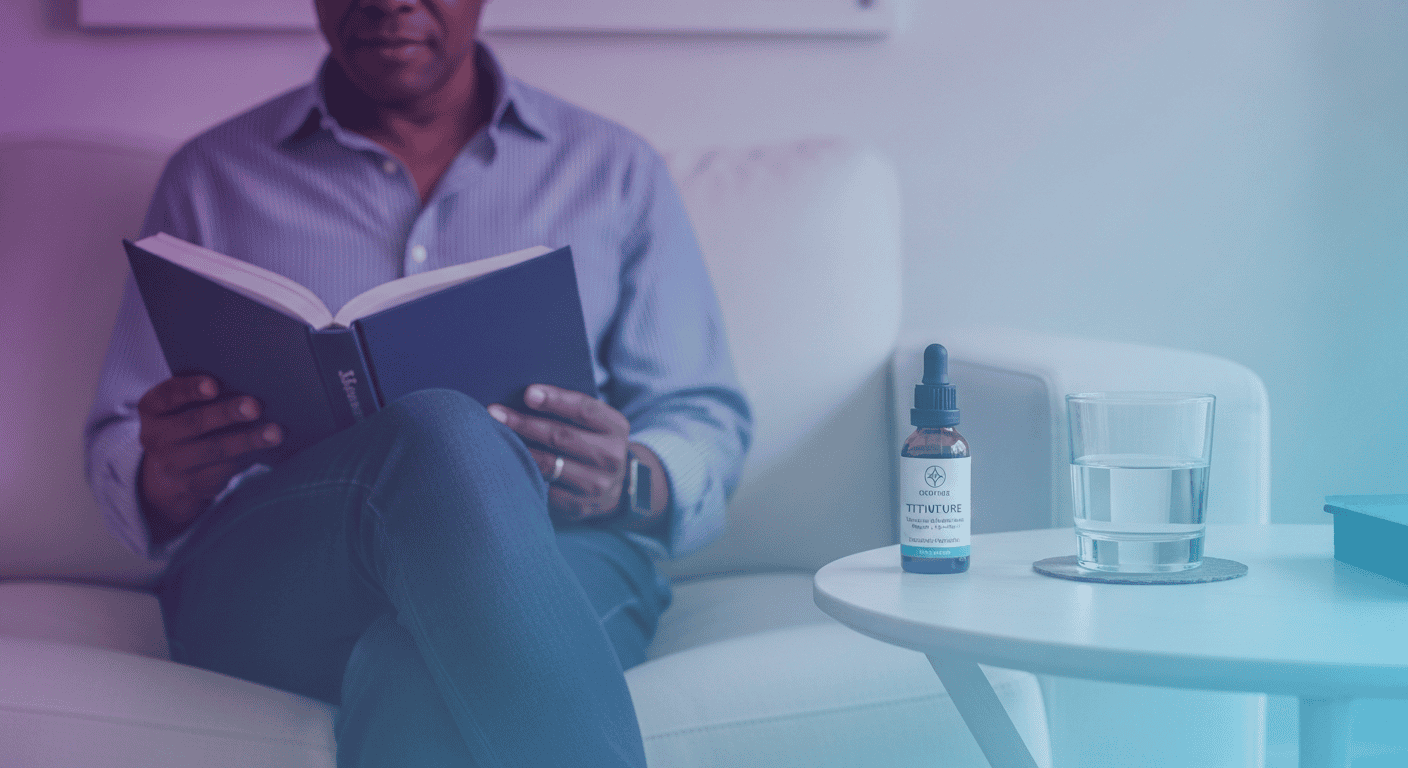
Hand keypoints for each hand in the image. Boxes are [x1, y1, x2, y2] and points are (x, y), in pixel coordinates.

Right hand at [137, 375, 282, 538]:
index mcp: (153, 408)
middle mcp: (156, 437)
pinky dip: (249, 457)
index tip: (214, 385)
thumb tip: (248, 383)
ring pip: (215, 450)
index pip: (168, 395)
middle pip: (195, 423)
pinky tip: (267, 448)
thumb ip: (202, 394)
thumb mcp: (180, 407)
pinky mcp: (194, 484)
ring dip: (248, 440)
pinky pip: (225, 470)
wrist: (167, 473)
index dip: (190, 389)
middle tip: (254, 406)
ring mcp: (174, 464)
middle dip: (227, 413)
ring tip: (275, 432)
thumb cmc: (185, 422)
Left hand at [487, 384, 631, 522]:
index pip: (584, 409)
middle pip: (561, 436)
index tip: (527, 393)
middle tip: (495, 412)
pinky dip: (524, 473)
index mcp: (616, 428)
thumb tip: (526, 397)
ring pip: (550, 464)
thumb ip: (571, 410)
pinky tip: (505, 464)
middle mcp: (611, 457)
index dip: (555, 400)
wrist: (616, 487)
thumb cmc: (593, 443)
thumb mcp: (597, 424)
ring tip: (492, 436)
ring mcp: (596, 484)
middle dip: (524, 422)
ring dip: (518, 448)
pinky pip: (544, 488)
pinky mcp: (578, 506)